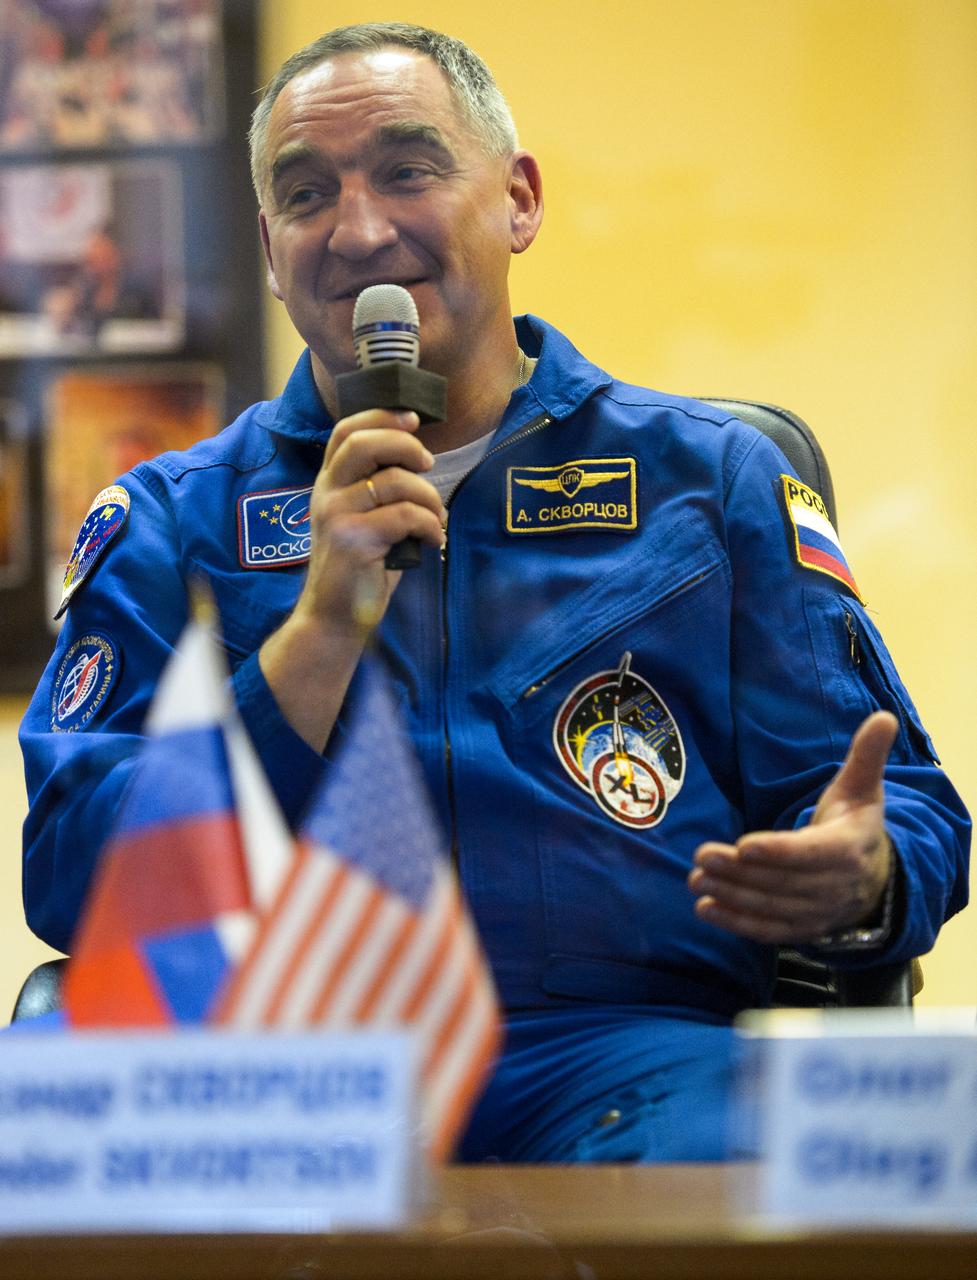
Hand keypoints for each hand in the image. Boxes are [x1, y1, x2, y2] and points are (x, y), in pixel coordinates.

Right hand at [297, 407, 445, 626]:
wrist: (334, 617)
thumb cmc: (359, 567)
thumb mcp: (363, 519)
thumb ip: (378, 488)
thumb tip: (419, 458)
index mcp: (328, 483)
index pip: (346, 431)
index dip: (380, 416)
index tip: (413, 419)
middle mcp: (326, 493)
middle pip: (364, 444)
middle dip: (405, 445)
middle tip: (428, 464)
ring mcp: (337, 516)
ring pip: (394, 482)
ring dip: (429, 497)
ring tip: (437, 518)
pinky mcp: (354, 541)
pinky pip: (406, 516)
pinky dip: (430, 525)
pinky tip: (433, 540)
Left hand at [688, 711, 897, 943]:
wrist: (877, 879)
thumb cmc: (856, 824)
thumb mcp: (862, 788)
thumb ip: (866, 755)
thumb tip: (884, 716)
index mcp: (849, 848)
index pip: (812, 853)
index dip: (779, 851)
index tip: (744, 844)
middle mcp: (836, 887)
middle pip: (783, 881)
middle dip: (740, 871)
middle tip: (701, 855)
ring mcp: (819, 913)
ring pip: (772, 907)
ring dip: (732, 895)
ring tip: (695, 878)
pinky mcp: (803, 930)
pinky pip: (769, 931)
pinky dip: (737, 924)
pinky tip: (706, 909)